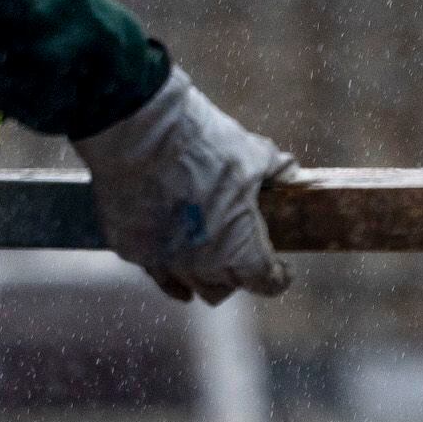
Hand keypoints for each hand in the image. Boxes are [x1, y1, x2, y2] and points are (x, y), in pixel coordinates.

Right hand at [74, 69, 294, 304]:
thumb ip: (276, 169)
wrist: (140, 132)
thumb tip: (290, 171)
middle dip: (238, 277)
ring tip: (209, 262)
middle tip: (243, 256)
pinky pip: (156, 274)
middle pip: (225, 289)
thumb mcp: (252, 153)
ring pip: (190, 286)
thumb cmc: (203, 145)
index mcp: (241, 250)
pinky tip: (173, 267)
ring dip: (204, 276)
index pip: (267, 283)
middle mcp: (204, 267)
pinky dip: (169, 273)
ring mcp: (165, 262)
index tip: (282, 270)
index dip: (278, 277)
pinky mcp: (133, 249)